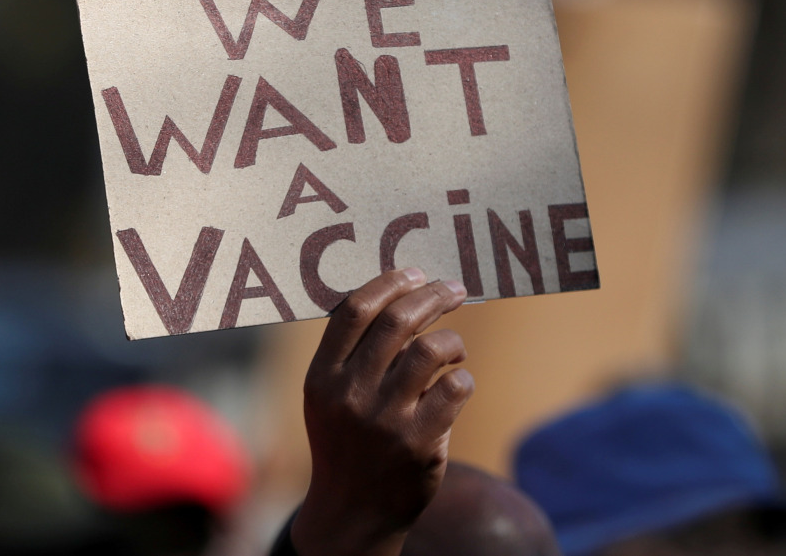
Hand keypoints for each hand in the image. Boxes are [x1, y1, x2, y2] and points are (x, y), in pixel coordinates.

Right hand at [290, 269, 473, 555]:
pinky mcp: (419, 443)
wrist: (353, 512)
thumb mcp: (329, 396)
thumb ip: (350, 352)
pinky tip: (457, 383)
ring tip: (453, 349)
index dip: (390, 283)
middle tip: (454, 289)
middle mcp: (350, 395)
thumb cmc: (347, 440)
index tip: (415, 273)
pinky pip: (456, 387)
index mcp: (322, 376)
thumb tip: (397, 292)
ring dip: (452, 340)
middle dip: (432, 296)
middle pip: (397, 322)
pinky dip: (463, 377)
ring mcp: (385, 420)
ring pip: (432, 349)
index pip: (355, 311)